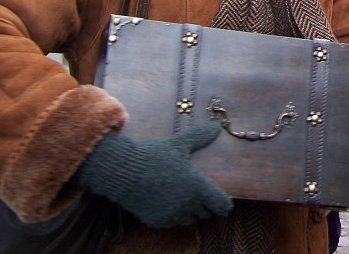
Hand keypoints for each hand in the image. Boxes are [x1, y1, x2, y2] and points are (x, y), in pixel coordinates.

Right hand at [75, 122, 232, 227]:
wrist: (124, 172)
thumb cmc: (154, 157)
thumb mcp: (179, 145)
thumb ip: (200, 137)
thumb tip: (217, 126)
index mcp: (197, 187)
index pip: (220, 205)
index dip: (224, 204)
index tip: (224, 202)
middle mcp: (187, 205)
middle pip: (206, 212)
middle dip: (206, 205)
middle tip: (202, 195)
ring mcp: (172, 215)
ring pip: (190, 219)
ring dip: (190, 211)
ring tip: (186, 197)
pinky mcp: (157, 221)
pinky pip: (172, 222)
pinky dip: (174, 215)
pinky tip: (168, 202)